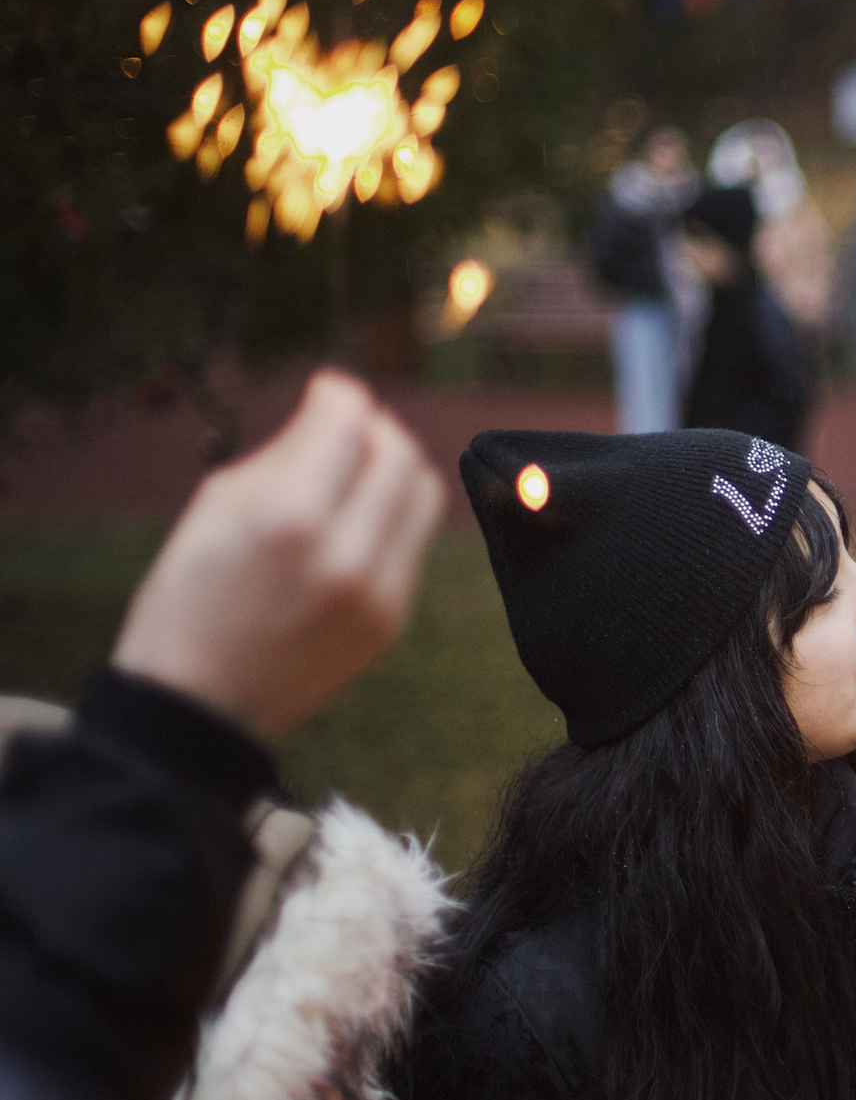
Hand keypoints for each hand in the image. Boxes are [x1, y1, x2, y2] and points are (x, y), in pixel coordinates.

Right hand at [112, 370, 443, 741]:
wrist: (199, 709)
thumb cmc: (188, 600)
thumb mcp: (214, 510)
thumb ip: (283, 453)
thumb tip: (332, 409)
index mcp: (290, 519)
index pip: (349, 423)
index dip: (339, 394)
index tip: (326, 390)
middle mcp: (346, 555)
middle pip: (400, 453)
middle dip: (373, 426)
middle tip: (342, 427)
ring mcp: (379, 593)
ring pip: (424, 494)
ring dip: (395, 468)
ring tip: (353, 470)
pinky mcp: (393, 620)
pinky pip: (413, 541)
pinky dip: (392, 516)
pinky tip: (354, 520)